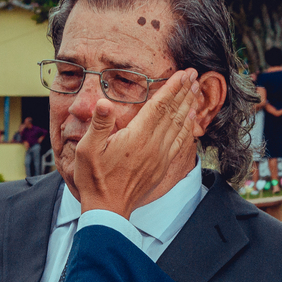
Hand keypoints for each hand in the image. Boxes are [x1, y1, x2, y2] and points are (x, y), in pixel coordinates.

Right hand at [74, 69, 199, 217]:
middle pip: (173, 112)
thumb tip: (104, 102)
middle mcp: (153, 145)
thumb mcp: (87, 149)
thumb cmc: (94, 178)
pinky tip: (191, 120)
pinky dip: (187, 128)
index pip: (159, 105)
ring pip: (179, 126)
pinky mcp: (161, 167)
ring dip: (188, 106)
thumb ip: (98, 124)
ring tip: (195, 90)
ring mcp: (160, 157)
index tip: (182, 73)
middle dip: (184, 91)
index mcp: (137, 137)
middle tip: (193, 74)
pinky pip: (179, 143)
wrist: (108, 209)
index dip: (172, 87)